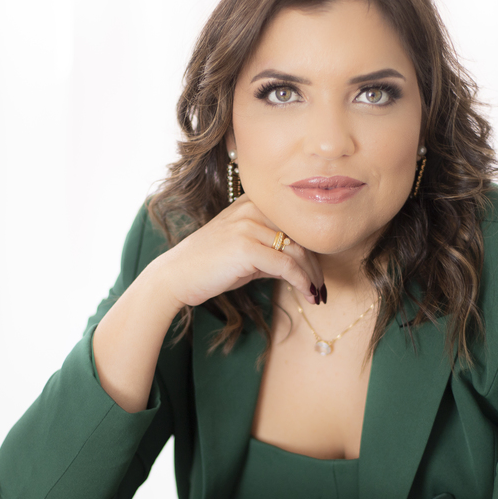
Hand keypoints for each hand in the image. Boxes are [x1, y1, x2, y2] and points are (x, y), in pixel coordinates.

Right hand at [150, 195, 324, 308]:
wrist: (176, 276)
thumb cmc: (210, 266)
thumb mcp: (245, 252)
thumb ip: (271, 250)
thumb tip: (302, 264)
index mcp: (252, 203)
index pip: (294, 222)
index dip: (312, 247)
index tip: (318, 271)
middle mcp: (251, 208)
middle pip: (300, 235)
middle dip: (315, 265)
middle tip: (321, 288)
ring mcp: (247, 225)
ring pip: (297, 250)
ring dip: (311, 276)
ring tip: (316, 295)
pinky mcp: (246, 247)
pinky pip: (286, 265)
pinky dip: (301, 282)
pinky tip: (306, 294)